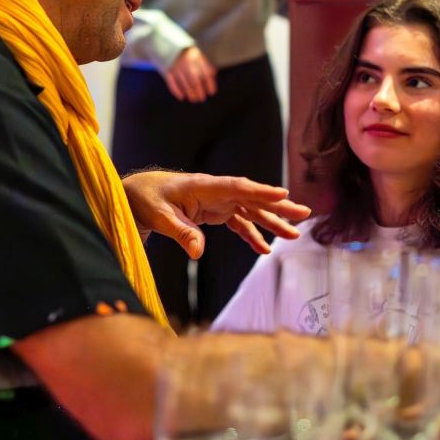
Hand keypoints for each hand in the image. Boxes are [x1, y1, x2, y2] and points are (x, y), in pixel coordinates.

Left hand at [122, 171, 308, 258]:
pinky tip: (265, 248)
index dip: (260, 192)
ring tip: (295, 234)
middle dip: (278, 206)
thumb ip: (181, 233)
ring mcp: (216, 201)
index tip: (283, 194)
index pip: (237, 188)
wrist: (135, 196)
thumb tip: (199, 252)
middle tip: (304, 213)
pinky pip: (238, 222)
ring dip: (271, 222)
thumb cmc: (145, 201)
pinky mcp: (214, 211)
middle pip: (252, 198)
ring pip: (250, 210)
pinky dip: (251, 234)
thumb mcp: (158, 218)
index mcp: (202, 186)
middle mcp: (215, 191)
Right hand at [165, 47, 216, 102]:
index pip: (206, 73)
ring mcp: (176, 66)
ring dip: (190, 93)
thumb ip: (207, 65)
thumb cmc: (190, 53)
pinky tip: (182, 97)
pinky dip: (176, 92)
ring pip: (184, 84)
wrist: (170, 46)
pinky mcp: (167, 70)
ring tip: (194, 99)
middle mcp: (187, 61)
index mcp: (197, 56)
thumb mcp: (200, 54)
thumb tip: (212, 79)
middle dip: (199, 91)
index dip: (209, 84)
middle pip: (195, 80)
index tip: (211, 92)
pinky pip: (172, 83)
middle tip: (202, 98)